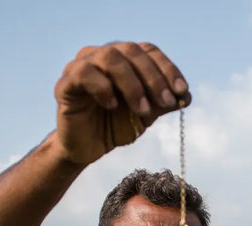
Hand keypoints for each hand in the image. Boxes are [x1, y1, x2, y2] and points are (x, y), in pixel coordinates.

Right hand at [53, 42, 190, 164]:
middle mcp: (103, 56)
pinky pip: (84, 73)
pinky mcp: (66, 83)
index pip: (149, 51)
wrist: (88, 149)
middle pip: (132, 50)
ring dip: (132, 83)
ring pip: (110, 56)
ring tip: (141, 109)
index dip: (168, 68)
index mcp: (124, 59)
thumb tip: (186, 96)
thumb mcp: (146, 115)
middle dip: (154, 77)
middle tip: (166, 102)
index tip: (181, 91)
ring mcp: (82, 65)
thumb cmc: (116, 126)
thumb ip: (163, 103)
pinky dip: (103, 88)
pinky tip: (112, 106)